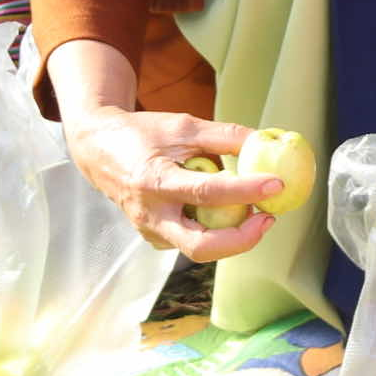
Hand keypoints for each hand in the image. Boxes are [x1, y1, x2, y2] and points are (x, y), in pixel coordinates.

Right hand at [62, 105, 280, 259]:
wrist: (98, 149)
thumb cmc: (143, 134)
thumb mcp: (183, 126)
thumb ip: (224, 136)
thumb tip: (265, 141)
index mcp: (155, 182)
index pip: (207, 193)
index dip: (246, 190)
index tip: (276, 184)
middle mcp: (150, 215)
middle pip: (201, 247)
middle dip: (242, 240)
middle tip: (269, 219)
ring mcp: (150, 231)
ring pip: (199, 248)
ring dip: (231, 235)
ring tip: (253, 209)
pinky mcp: (154, 237)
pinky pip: (191, 241)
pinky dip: (214, 230)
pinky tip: (226, 211)